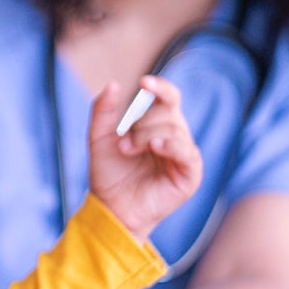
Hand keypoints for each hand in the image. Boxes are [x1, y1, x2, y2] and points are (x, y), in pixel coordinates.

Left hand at [88, 76, 201, 241]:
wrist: (110, 206)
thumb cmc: (108, 173)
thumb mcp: (98, 138)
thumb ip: (103, 111)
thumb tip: (113, 84)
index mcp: (156, 124)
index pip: (168, 97)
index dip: (160, 87)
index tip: (144, 82)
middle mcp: (173, 136)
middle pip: (168, 112)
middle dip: (142, 123)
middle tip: (123, 144)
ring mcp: (183, 155)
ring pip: (174, 129)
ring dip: (147, 137)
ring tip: (128, 151)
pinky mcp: (190, 174)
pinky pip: (187, 152)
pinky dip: (172, 146)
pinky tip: (157, 146)